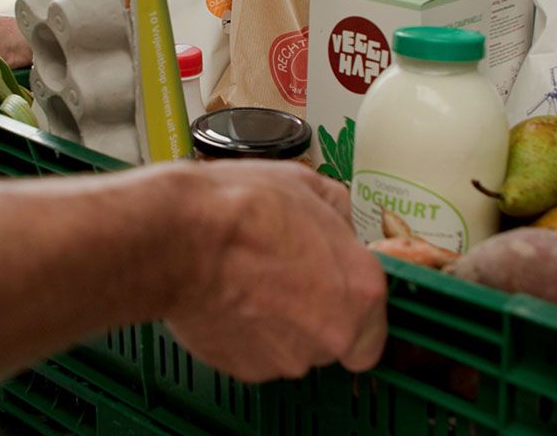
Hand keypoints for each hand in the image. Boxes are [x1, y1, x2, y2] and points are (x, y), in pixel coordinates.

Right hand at [166, 160, 386, 381]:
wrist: (180, 238)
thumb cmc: (245, 209)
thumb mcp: (309, 186)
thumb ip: (338, 214)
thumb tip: (337, 225)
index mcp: (361, 291)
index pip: (375, 327)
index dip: (354, 307)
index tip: (335, 289)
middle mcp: (332, 334)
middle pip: (334, 337)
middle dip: (314, 312)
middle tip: (284, 274)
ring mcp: (287, 358)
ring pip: (294, 348)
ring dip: (278, 323)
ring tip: (248, 281)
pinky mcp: (245, 370)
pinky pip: (256, 354)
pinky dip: (246, 334)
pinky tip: (229, 297)